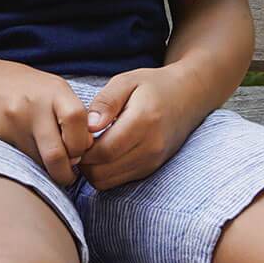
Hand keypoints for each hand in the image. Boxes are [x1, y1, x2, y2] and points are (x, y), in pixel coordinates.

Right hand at [0, 58, 93, 186]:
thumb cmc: (21, 86)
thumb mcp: (51, 88)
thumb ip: (72, 113)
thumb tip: (88, 145)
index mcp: (55, 90)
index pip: (78, 121)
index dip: (82, 144)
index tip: (80, 152)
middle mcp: (36, 105)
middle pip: (58, 153)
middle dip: (67, 172)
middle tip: (68, 174)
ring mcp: (14, 121)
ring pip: (39, 162)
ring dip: (49, 172)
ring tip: (51, 167)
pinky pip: (22, 161)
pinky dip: (32, 166)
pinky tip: (32, 158)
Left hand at [77, 65, 213, 190]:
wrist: (189, 97)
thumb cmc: (154, 86)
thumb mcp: (126, 81)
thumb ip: (106, 102)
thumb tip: (89, 126)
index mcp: (143, 122)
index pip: (103, 151)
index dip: (81, 149)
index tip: (74, 135)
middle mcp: (150, 147)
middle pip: (102, 172)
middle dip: (84, 162)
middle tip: (78, 143)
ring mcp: (153, 161)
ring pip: (109, 181)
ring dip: (93, 169)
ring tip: (91, 147)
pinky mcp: (152, 169)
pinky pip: (120, 181)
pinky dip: (106, 172)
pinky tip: (105, 153)